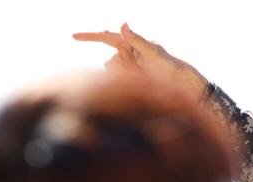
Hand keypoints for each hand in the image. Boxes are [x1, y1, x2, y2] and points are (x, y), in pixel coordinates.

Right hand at [73, 23, 208, 97]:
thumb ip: (137, 40)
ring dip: (125, 80)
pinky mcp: (129, 81)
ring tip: (144, 80)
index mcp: (129, 44)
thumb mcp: (154, 52)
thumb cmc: (169, 66)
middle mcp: (126, 55)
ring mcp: (127, 69)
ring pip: (114, 76)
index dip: (89, 37)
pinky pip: (119, 85)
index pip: (105, 38)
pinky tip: (140, 85)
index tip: (73, 36)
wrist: (179, 85)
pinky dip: (126, 86)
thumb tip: (123, 24)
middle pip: (110, 63)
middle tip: (140, 73)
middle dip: (121, 70)